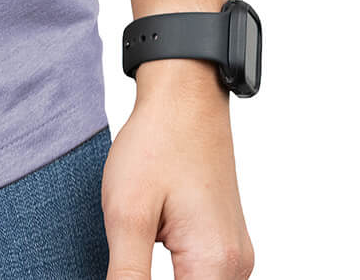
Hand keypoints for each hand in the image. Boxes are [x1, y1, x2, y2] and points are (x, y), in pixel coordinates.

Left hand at [102, 60, 253, 278]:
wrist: (185, 98)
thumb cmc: (157, 143)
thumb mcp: (126, 212)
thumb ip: (127, 275)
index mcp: (214, 264)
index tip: (123, 268)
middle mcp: (236, 267)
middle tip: (125, 255)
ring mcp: (235, 257)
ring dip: (162, 278)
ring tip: (137, 245)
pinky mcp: (227, 245)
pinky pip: (204, 276)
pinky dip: (176, 274)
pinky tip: (150, 249)